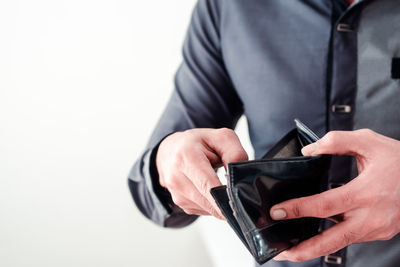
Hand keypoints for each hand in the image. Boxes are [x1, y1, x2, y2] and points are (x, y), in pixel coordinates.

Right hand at [156, 128, 247, 218]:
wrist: (170, 150)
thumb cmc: (197, 143)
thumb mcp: (220, 137)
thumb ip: (235, 154)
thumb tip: (240, 178)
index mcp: (186, 158)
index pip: (207, 186)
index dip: (225, 199)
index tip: (239, 205)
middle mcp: (177, 178)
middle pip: (210, 202)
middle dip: (228, 201)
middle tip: (238, 191)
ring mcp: (177, 194)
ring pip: (209, 209)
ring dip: (220, 201)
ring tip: (217, 181)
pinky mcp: (181, 204)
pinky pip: (204, 210)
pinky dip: (212, 203)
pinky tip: (210, 189)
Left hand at [269, 129, 399, 261]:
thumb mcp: (369, 141)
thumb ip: (336, 142)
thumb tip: (308, 151)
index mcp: (366, 192)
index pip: (324, 205)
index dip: (298, 209)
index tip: (276, 212)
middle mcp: (372, 216)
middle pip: (332, 241)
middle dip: (304, 250)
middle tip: (280, 253)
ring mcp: (377, 228)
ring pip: (340, 243)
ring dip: (315, 248)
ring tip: (291, 248)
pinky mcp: (380, 232)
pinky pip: (351, 237)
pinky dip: (332, 238)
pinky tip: (316, 235)